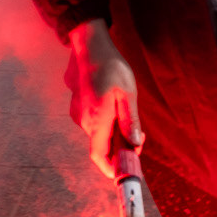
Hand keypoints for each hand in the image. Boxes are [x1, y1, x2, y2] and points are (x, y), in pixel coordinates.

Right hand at [66, 20, 142, 176]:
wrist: (89, 44)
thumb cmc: (111, 66)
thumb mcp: (127, 92)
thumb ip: (130, 120)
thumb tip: (136, 143)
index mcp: (97, 120)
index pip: (99, 156)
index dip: (111, 169)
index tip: (126, 172)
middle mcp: (84, 120)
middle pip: (101, 145)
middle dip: (119, 146)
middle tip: (139, 136)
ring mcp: (78, 112)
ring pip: (98, 131)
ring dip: (113, 130)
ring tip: (126, 112)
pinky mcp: (77, 104)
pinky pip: (93, 120)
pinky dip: (105, 120)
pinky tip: (113, 102)